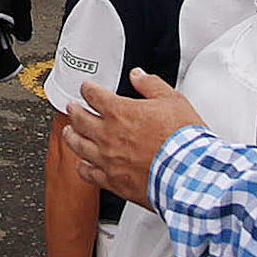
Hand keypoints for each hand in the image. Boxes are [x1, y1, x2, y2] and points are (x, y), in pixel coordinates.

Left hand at [60, 69, 205, 206]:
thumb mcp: (172, 100)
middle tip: (71, 107)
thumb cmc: (182, 139)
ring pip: (78, 145)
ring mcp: (107, 159)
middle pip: (79, 119)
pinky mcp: (113, 180)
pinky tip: (81, 165)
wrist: (187, 172)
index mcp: (120, 112)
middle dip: (74, 110)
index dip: (88, 89)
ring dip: (71, 136)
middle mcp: (107, 135)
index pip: (94, 95)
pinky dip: (82, 167)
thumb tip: (138, 75)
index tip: (86, 88)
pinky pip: (89, 173)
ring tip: (69, 132)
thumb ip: (151, 85)